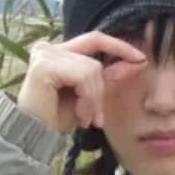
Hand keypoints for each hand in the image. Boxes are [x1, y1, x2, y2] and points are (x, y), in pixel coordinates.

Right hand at [16, 31, 146, 135]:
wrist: (33, 136)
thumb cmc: (56, 118)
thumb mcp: (88, 96)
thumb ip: (107, 76)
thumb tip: (137, 62)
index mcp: (59, 52)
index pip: (95, 39)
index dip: (118, 46)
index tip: (141, 59)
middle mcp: (49, 48)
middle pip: (95, 60)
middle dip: (101, 91)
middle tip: (98, 118)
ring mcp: (45, 54)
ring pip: (91, 69)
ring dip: (94, 99)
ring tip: (85, 119)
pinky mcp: (44, 65)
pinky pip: (82, 76)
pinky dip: (87, 98)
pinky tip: (79, 115)